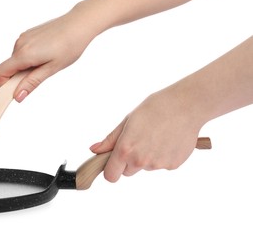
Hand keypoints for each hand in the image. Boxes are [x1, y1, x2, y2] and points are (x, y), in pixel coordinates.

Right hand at [0, 9, 94, 101]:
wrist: (79, 25)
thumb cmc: (69, 46)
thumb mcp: (51, 69)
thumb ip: (32, 82)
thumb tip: (18, 96)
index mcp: (24, 54)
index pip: (0, 72)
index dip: (4, 84)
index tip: (16, 91)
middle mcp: (20, 44)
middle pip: (8, 67)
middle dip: (18, 77)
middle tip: (40, 76)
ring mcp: (23, 37)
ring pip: (16, 59)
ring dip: (25, 67)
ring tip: (46, 63)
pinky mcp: (28, 34)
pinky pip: (21, 51)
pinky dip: (28, 58)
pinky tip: (46, 55)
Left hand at [90, 87, 204, 181]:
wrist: (186, 106)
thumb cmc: (155, 108)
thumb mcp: (128, 121)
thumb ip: (110, 139)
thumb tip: (94, 150)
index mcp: (125, 149)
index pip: (111, 176)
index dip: (111, 170)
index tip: (114, 163)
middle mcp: (140, 161)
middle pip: (127, 172)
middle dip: (129, 161)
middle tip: (139, 140)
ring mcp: (158, 165)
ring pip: (145, 167)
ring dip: (147, 157)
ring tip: (156, 136)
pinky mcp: (173, 165)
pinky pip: (161, 165)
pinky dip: (162, 156)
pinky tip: (168, 140)